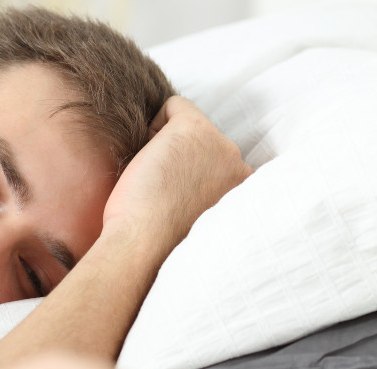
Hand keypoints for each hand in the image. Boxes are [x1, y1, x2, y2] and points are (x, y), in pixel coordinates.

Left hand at [102, 96, 253, 258]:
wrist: (143, 245)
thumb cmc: (156, 242)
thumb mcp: (196, 220)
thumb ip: (206, 194)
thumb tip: (188, 173)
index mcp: (243, 189)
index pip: (216, 161)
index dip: (187, 172)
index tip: (173, 198)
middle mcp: (240, 165)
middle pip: (203, 142)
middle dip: (178, 158)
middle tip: (162, 191)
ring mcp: (221, 145)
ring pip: (188, 126)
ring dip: (166, 146)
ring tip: (155, 180)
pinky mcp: (195, 129)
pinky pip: (173, 105)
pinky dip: (153, 125)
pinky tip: (147, 160)